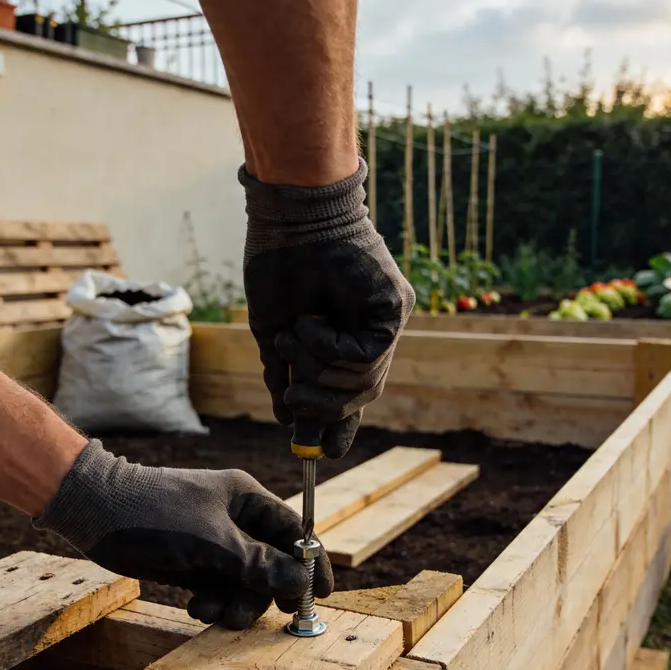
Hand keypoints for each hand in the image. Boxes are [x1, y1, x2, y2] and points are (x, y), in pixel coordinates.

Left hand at [34, 441, 332, 628]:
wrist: (94, 511)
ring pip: (245, 583)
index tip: (320, 592)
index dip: (309, 561)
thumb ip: (256, 563)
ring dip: (236, 603)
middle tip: (267, 613)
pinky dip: (215, 604)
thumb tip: (300, 580)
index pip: (293, 531)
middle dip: (267, 591)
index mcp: (247, 500)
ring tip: (213, 613)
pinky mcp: (194, 565)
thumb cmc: (154, 512)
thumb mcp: (210, 540)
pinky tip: (198, 608)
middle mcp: (236, 522)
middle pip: (271, 564)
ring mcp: (214, 545)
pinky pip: (220, 591)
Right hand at [243, 234, 414, 458]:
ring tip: (290, 340)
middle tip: (291, 402)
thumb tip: (285, 421)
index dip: (336, 426)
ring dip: (318, 372)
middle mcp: (373, 330)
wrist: (288, 217)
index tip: (317, 452)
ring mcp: (388, 319)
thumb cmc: (277, 265)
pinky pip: (366, 355)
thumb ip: (285, 376)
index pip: (353, 392)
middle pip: (362, 395)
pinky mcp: (395, 307)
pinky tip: (308, 324)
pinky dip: (329, 349)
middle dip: (324, 410)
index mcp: (347, 335)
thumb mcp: (275, 333)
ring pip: (365, 381)